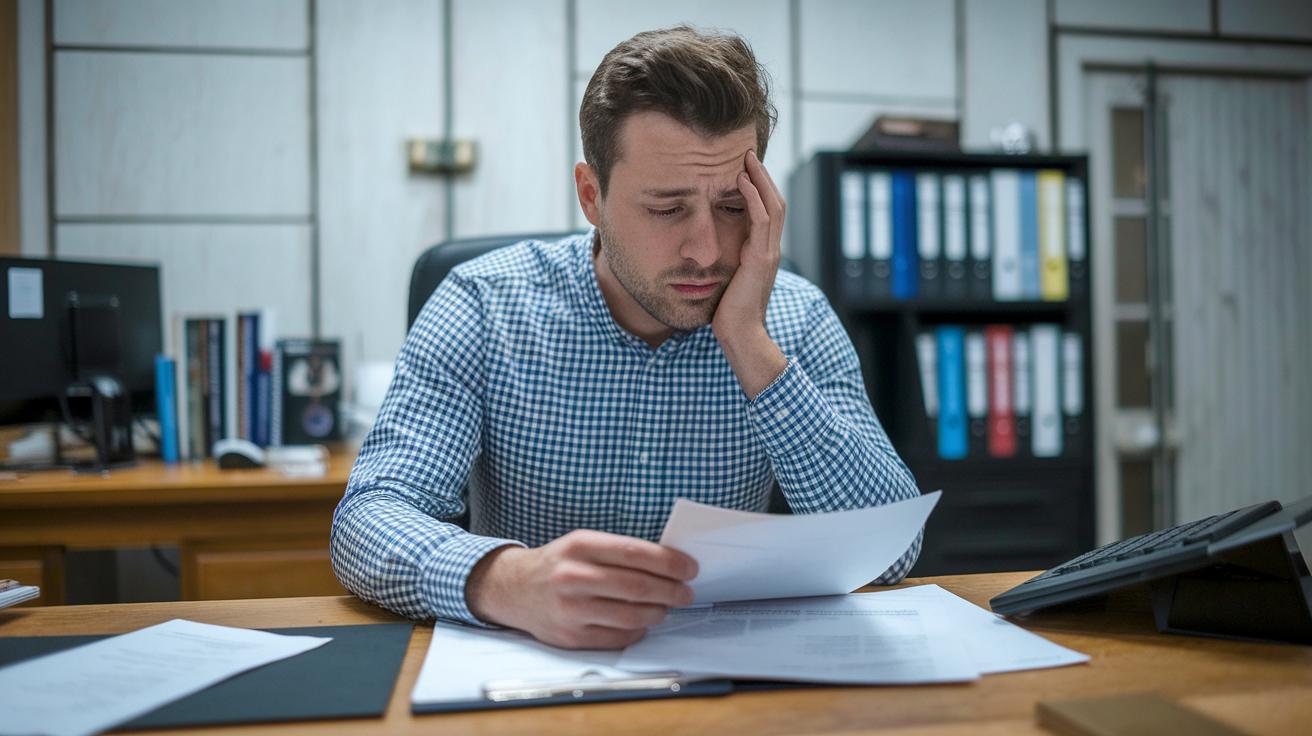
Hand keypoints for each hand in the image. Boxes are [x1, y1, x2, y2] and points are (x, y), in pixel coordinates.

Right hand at [465, 530, 697, 649]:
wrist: (513, 589)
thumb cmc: (558, 564)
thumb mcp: (581, 543)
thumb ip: (619, 551)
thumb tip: (668, 564)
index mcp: (579, 546)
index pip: (635, 553)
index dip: (669, 562)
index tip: (690, 567)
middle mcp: (572, 576)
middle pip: (637, 586)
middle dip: (671, 590)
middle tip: (686, 591)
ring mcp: (570, 609)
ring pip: (631, 615)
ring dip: (658, 612)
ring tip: (666, 606)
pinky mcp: (570, 636)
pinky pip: (617, 637)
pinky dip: (638, 630)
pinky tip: (642, 621)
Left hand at [711, 149, 785, 342]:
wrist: (740, 335)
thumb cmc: (729, 313)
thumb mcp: (726, 278)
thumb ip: (724, 261)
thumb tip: (705, 249)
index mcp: (763, 252)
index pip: (768, 210)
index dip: (758, 187)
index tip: (743, 167)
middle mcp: (770, 249)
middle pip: (775, 201)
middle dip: (762, 176)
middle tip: (747, 153)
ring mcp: (768, 253)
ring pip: (773, 205)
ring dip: (759, 179)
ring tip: (746, 158)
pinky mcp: (760, 260)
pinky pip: (762, 220)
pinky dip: (753, 197)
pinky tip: (740, 180)